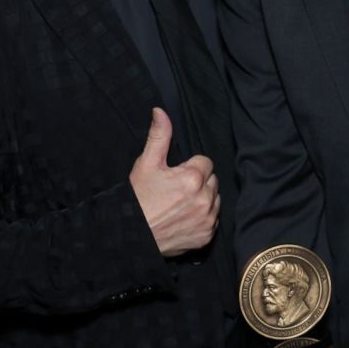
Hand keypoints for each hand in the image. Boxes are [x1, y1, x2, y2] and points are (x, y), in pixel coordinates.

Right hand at [129, 107, 218, 254]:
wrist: (133, 235)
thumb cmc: (138, 198)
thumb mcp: (146, 164)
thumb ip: (159, 136)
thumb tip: (160, 111)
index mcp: (193, 178)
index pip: (205, 162)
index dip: (190, 167)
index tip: (176, 175)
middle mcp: (205, 199)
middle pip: (212, 180)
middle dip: (199, 182)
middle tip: (177, 190)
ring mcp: (207, 219)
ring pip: (215, 200)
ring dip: (203, 199)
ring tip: (181, 204)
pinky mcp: (206, 236)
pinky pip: (213, 220)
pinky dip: (203, 218)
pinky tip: (185, 218)